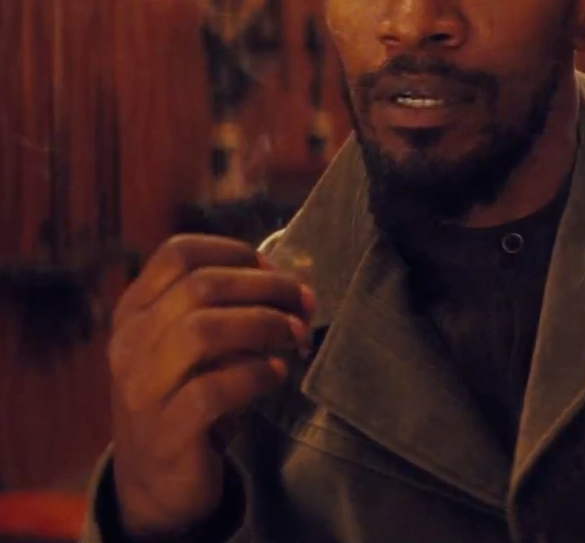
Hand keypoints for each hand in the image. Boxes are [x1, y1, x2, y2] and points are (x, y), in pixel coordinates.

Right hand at [107, 234, 314, 540]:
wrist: (156, 483)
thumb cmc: (188, 399)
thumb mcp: (198, 348)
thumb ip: (230, 311)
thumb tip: (294, 284)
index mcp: (135, 312)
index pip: (178, 254)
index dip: (235, 253)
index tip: (275, 271)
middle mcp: (129, 344)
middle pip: (199, 286)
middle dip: (266, 288)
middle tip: (305, 304)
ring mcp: (141, 389)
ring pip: (200, 331)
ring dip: (263, 325)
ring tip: (296, 337)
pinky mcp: (165, 433)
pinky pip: (211, 390)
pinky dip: (254, 375)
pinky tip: (277, 374)